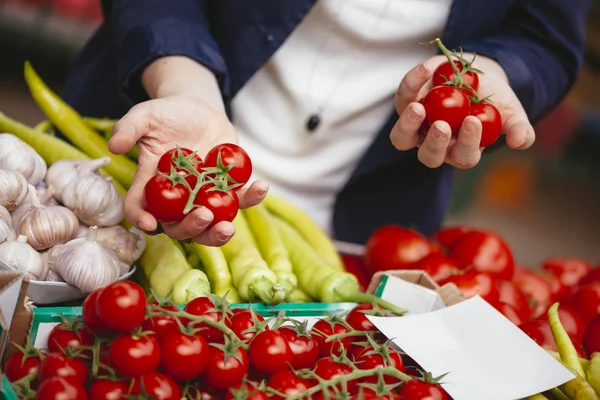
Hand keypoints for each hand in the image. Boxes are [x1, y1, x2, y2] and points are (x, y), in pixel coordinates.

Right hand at [108, 95, 268, 245]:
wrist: (199, 110)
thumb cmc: (168, 114)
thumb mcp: (146, 114)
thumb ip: (129, 127)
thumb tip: (113, 146)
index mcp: (152, 186)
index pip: (140, 209)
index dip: (142, 220)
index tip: (150, 223)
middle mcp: (177, 199)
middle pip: (179, 227)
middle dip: (190, 229)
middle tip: (202, 217)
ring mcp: (204, 197)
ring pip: (210, 226)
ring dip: (219, 233)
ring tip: (229, 228)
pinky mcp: (229, 189)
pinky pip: (241, 200)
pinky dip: (252, 197)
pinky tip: (261, 187)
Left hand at [390, 55, 535, 168]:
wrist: (479, 76)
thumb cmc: (495, 101)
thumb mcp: (511, 112)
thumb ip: (519, 129)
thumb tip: (519, 141)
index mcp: (463, 151)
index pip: (464, 155)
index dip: (468, 142)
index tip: (473, 121)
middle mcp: (436, 145)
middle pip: (428, 155)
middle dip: (434, 143)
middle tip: (442, 125)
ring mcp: (417, 126)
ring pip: (402, 138)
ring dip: (407, 125)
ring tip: (417, 107)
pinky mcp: (406, 103)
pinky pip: (403, 97)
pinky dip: (411, 84)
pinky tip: (426, 69)